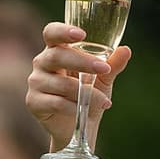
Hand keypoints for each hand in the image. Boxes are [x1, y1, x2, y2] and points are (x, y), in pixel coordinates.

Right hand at [26, 26, 132, 148]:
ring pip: (60, 83)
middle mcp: (42, 63)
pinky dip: (74, 107)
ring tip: (104, 101)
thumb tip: (126, 50)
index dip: (63, 31)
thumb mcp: (103, 79)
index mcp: (56, 50)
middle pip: (57, 56)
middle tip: (104, 69)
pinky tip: (86, 111)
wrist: (78, 127)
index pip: (52, 33)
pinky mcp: (34, 102)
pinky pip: (56, 102)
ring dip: (85, 92)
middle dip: (82, 62)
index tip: (81, 34)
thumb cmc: (88, 96)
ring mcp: (36, 82)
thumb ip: (112, 64)